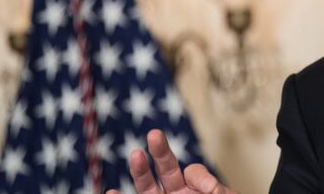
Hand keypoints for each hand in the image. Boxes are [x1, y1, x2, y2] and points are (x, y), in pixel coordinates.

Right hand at [105, 129, 236, 193]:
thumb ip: (212, 188)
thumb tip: (192, 175)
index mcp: (194, 190)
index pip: (191, 172)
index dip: (199, 177)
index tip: (211, 190)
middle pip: (166, 169)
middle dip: (161, 152)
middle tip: (155, 134)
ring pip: (147, 187)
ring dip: (141, 171)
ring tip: (137, 155)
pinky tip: (111, 193)